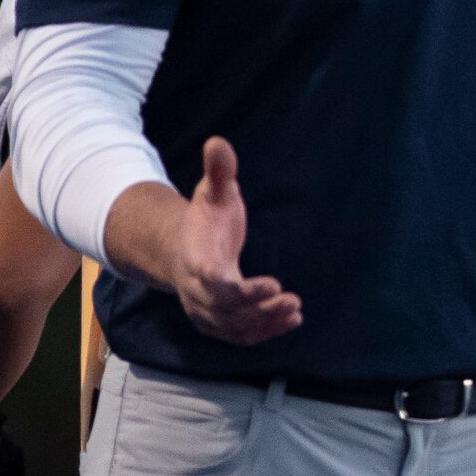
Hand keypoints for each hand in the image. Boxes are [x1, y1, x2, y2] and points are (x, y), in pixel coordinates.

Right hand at [169, 138, 300, 344]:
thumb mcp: (211, 192)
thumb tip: (218, 141)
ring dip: (265, 323)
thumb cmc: (203, 220)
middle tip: (291, 299)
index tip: (273, 283)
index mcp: (195, 259)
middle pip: (226, 310)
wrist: (180, 249)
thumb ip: (218, 172)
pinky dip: (264, 332)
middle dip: (259, 309)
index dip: (241, 288)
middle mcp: (197, 291)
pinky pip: (239, 334)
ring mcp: (206, 310)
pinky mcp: (218, 322)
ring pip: (234, 327)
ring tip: (295, 310)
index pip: (214, 281)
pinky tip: (292, 320)